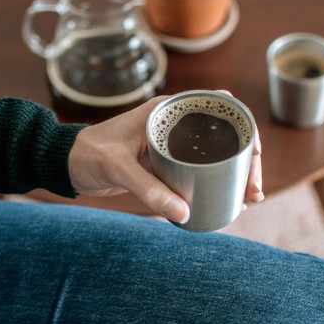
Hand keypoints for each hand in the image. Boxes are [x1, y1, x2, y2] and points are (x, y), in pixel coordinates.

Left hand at [68, 93, 263, 222]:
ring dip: (236, 175)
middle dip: (247, 163)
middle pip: (225, 138)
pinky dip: (216, 184)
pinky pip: (199, 171)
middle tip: (254, 192)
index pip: (220, 110)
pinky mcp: (167, 162)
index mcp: (168, 110)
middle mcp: (176, 123)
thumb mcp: (118, 168)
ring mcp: (173, 143)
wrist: (68, 163)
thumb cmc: (89, 154)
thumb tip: (184, 213)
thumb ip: (148, 189)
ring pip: (216, 156)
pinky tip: (225, 201)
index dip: (245, 130)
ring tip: (248, 200)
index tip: (255, 157)